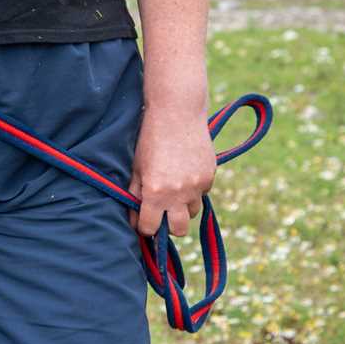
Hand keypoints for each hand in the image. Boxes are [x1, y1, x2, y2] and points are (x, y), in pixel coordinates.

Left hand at [127, 102, 216, 239]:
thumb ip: (135, 194)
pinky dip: (194, 190)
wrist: (177, 113)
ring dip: (183, 207)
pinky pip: (202, 194)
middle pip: (179, 230)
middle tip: (162, 214)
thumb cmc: (150, 139)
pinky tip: (185, 172)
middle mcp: (178, 194)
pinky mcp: (210, 176)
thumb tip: (134, 218)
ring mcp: (197, 186)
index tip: (143, 220)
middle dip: (169, 227)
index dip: (145, 227)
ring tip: (174, 189)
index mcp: (155, 193)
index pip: (150, 228)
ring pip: (192, 212)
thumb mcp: (137, 167)